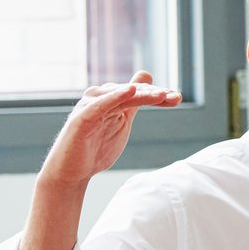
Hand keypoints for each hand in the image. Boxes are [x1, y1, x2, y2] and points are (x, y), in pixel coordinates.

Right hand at [41, 70, 181, 187]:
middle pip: (131, 92)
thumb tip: (146, 77)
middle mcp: (99, 97)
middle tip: (175, 96)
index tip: (177, 97)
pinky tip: (130, 91)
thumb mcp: (122, 121)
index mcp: (110, 98)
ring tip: (161, 95)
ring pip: (120, 97)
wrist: (71, 172)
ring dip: (141, 94)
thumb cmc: (96, 147)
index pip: (138, 92)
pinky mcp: (82, 118)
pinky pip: (100, 105)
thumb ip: (134, 100)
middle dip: (154, 94)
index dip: (157, 94)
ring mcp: (89, 106)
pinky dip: (115, 97)